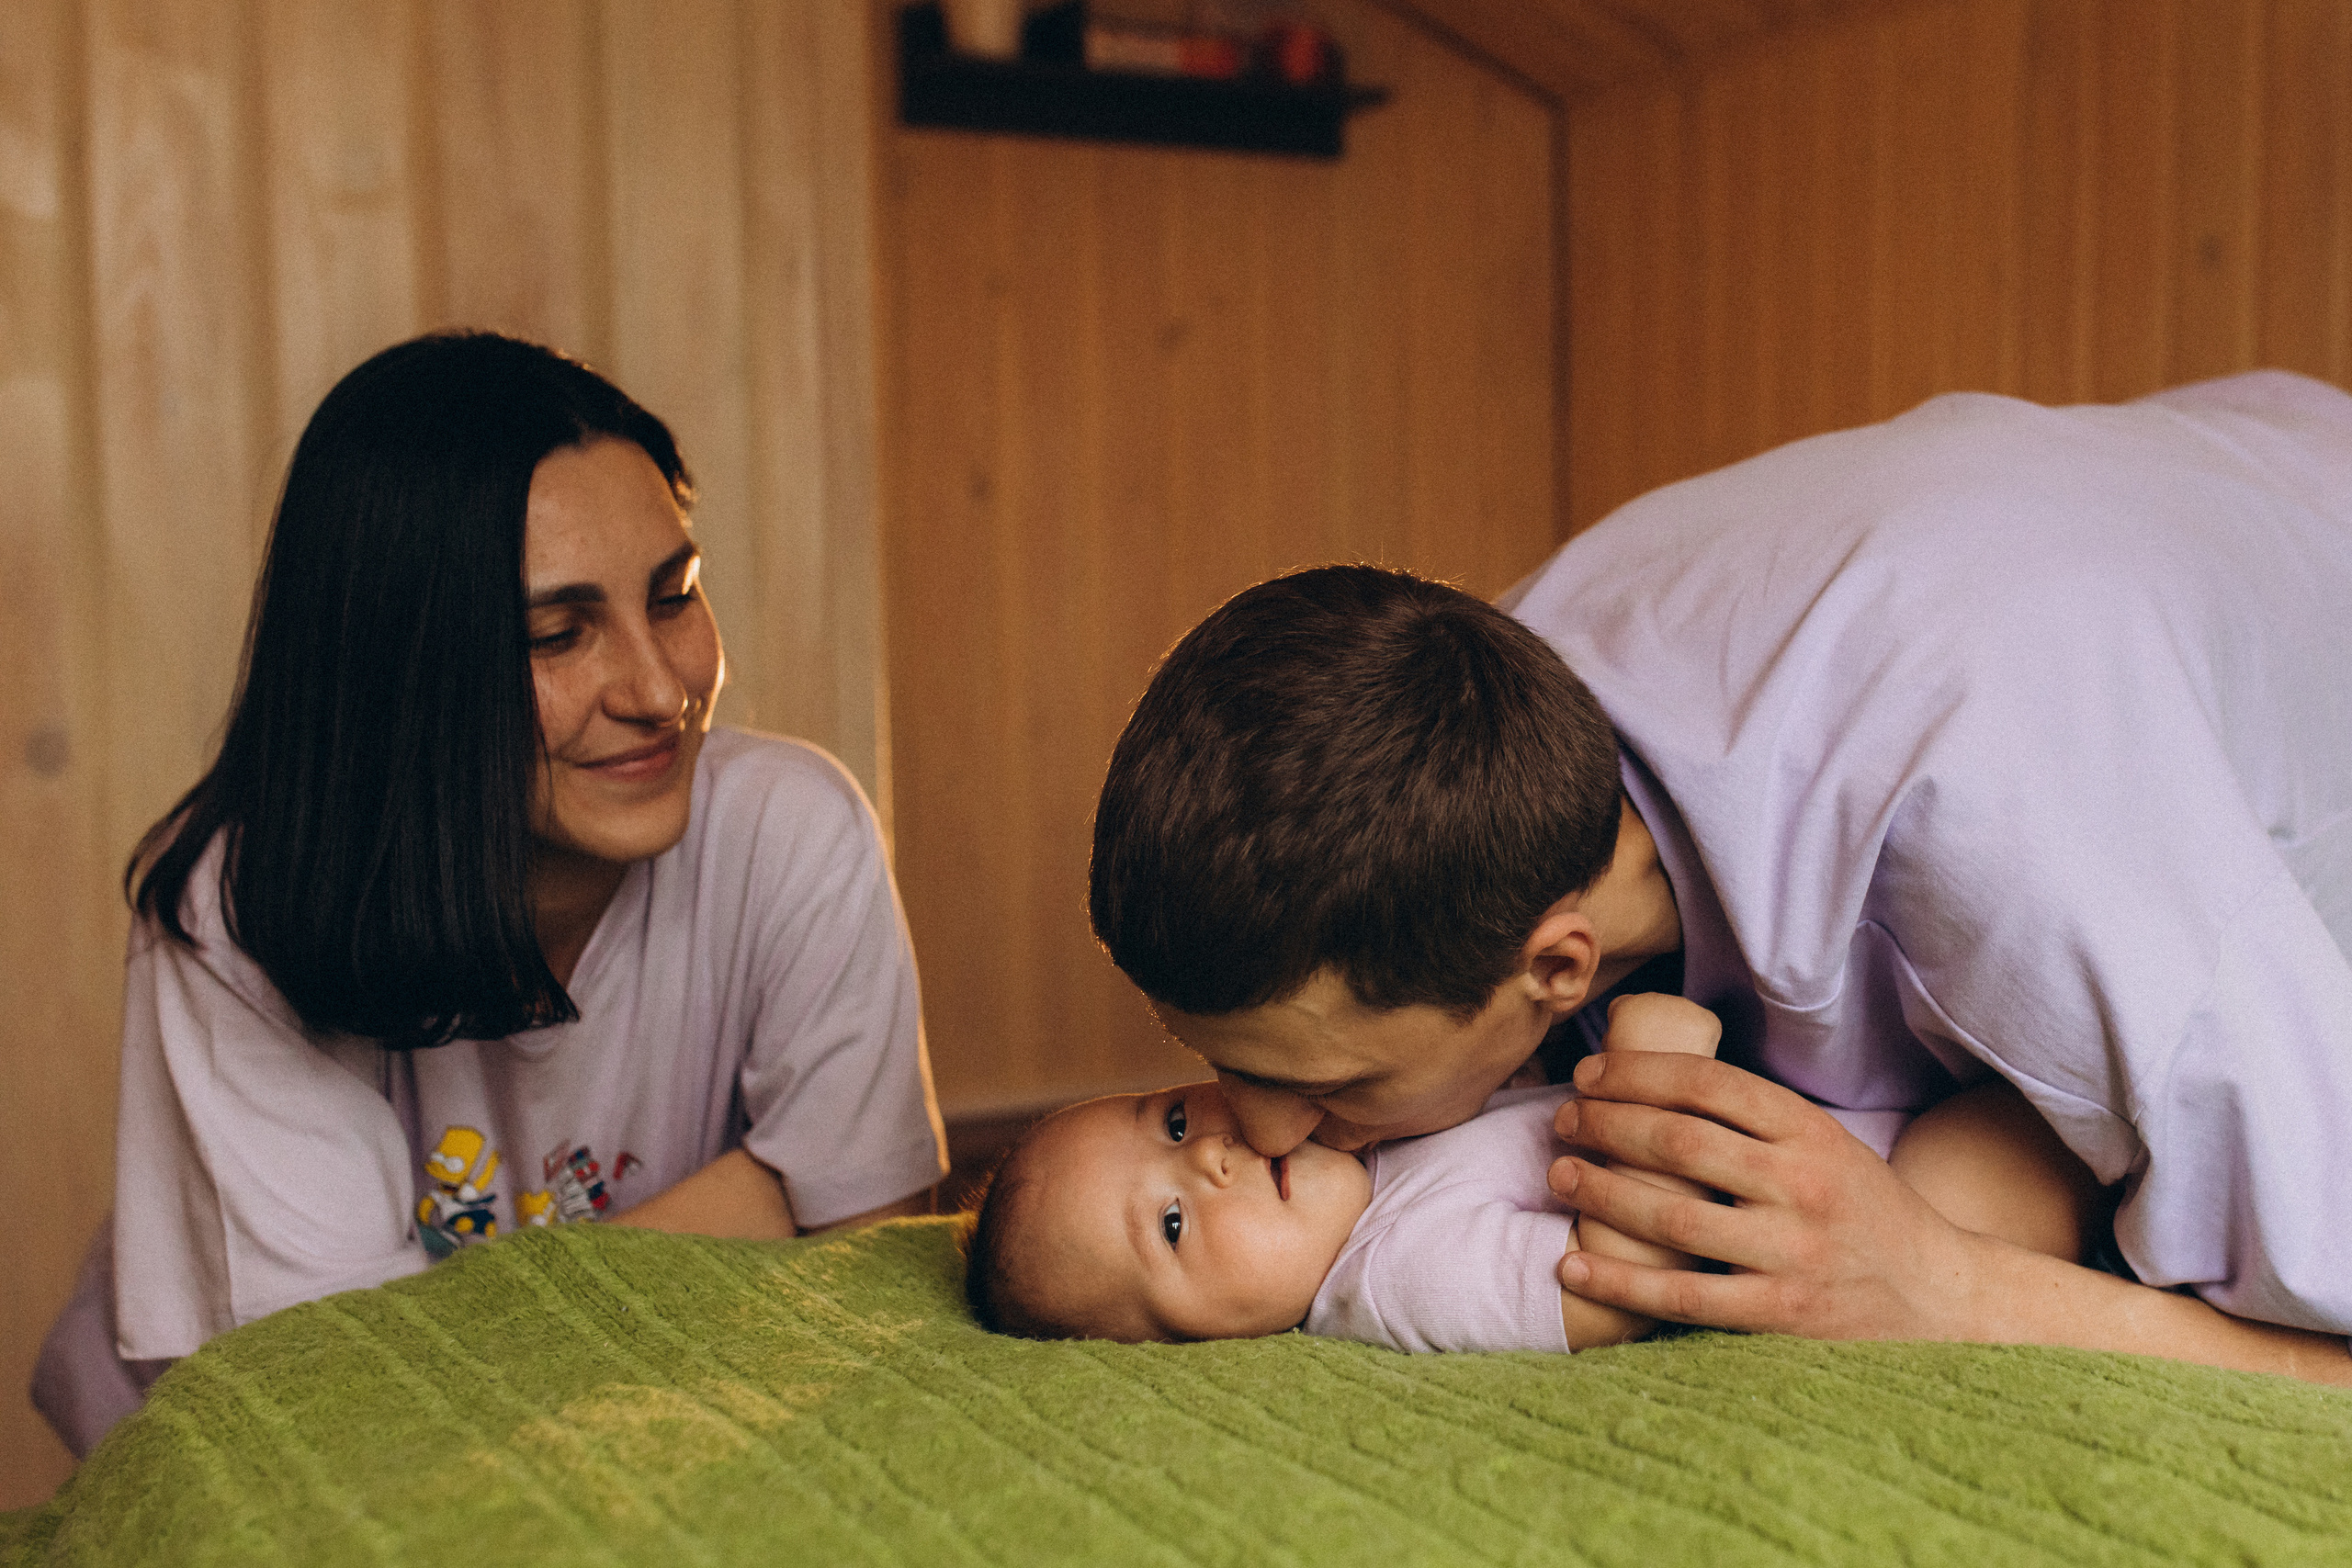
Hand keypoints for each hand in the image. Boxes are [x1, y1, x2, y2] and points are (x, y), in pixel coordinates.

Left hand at [1549, 1050, 1996, 1340]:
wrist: (1939, 1298)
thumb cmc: (1861, 1210)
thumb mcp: (1825, 1143)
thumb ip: (1754, 1118)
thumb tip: (1654, 1077)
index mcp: (1810, 1131)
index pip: (1707, 1082)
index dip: (1636, 1072)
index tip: (1588, 1075)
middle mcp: (1801, 1185)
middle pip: (1678, 1141)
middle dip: (1605, 1124)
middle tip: (1564, 1120)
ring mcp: (1791, 1252)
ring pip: (1671, 1215)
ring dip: (1600, 1191)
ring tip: (1559, 1175)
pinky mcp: (1781, 1315)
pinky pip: (1682, 1297)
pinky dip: (1618, 1281)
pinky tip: (1571, 1263)